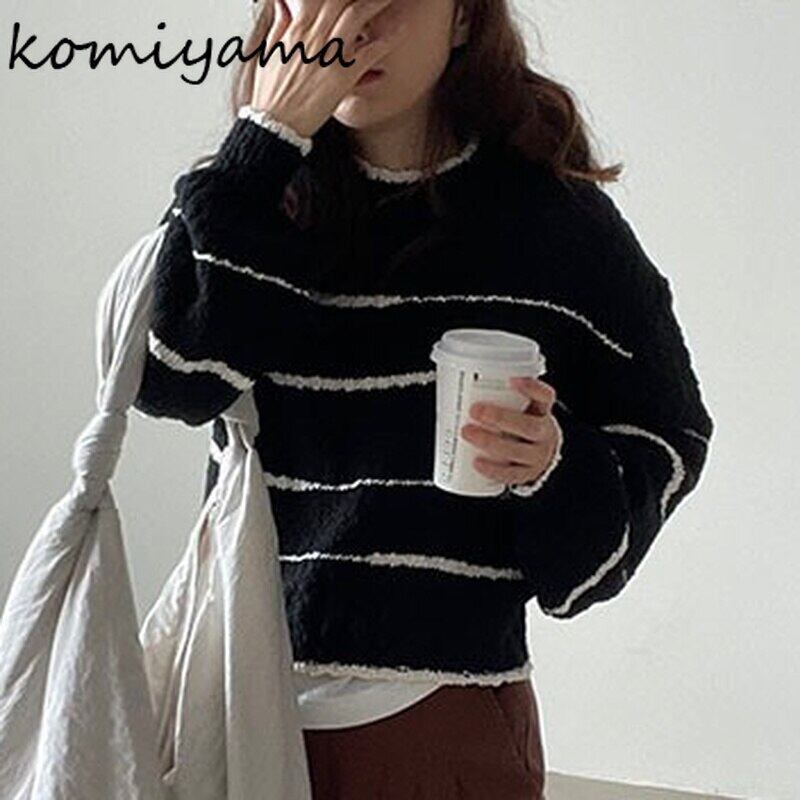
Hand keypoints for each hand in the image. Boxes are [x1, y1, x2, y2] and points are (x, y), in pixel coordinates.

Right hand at [251, 0, 409, 137]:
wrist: (275, 124)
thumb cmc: (271, 94)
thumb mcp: (271, 53)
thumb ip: (281, 25)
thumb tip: (283, 4)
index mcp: (296, 29)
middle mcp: (314, 37)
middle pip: (341, 0)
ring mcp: (329, 55)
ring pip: (355, 16)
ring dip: (377, 3)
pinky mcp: (342, 76)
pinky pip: (369, 53)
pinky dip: (387, 40)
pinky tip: (401, 30)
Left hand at [460, 376, 560, 485]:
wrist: (542, 453)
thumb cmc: (523, 424)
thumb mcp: (522, 408)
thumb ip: (502, 397)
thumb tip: (461, 382)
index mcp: (542, 412)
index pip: (545, 397)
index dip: (531, 388)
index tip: (511, 380)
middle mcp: (544, 434)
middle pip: (529, 427)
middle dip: (500, 418)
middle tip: (475, 411)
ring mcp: (537, 456)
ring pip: (517, 451)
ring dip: (490, 442)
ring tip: (468, 433)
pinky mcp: (527, 474)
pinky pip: (510, 474)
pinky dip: (492, 469)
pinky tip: (476, 462)